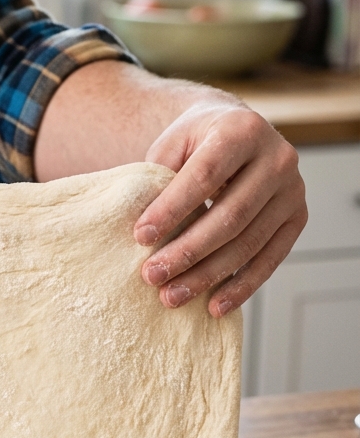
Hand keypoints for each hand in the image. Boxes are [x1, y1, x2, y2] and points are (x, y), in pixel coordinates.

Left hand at [133, 101, 306, 317]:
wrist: (235, 132)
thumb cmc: (195, 143)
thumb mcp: (173, 145)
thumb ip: (160, 179)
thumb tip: (145, 235)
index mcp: (242, 130)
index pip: (204, 175)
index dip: (172, 208)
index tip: (140, 237)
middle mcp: (277, 158)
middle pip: (230, 215)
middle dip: (188, 251)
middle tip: (152, 276)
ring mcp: (293, 190)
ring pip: (248, 243)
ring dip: (208, 276)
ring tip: (171, 296)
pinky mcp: (298, 218)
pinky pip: (269, 260)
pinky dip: (241, 287)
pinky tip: (214, 306)